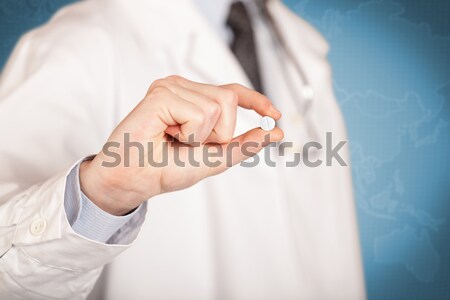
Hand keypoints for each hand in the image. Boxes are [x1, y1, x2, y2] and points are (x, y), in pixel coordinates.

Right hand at [79, 75, 282, 214]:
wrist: (133, 179)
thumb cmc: (165, 169)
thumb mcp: (214, 158)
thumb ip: (243, 145)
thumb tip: (276, 133)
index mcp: (194, 100)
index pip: (232, 92)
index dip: (256, 100)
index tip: (275, 114)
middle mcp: (183, 88)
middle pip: (230, 99)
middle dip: (218, 132)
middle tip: (187, 143)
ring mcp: (172, 87)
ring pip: (218, 106)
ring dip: (200, 135)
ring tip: (174, 139)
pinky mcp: (162, 93)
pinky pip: (200, 113)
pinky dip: (189, 133)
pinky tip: (166, 134)